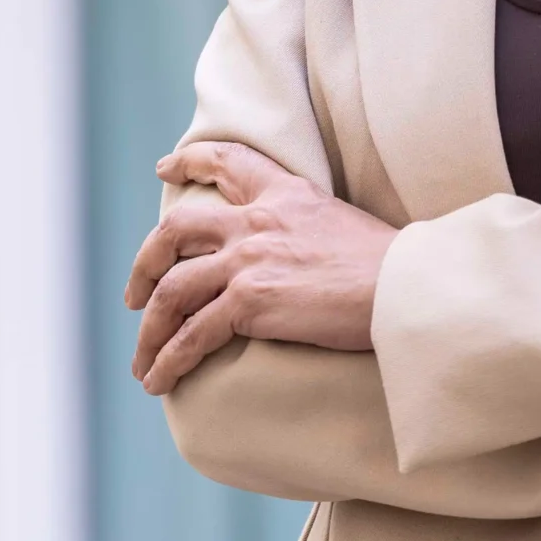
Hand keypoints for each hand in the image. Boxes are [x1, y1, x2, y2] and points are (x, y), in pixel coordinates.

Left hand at [125, 141, 398, 395]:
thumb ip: (306, 228)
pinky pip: (191, 335)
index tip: (164, 168)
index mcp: (284, 194)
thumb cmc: (391, 266)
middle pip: (175, 231)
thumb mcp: (342, 222)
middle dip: (145, 263)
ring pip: (172, 291)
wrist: (405, 288)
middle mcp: (257, 221)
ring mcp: (248, 260)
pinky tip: (159, 379)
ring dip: (149, 329)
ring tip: (143, 360)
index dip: (190, 161)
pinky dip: (168, 360)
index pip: (229, 162)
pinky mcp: (248, 302)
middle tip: (136, 293)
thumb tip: (296, 254)